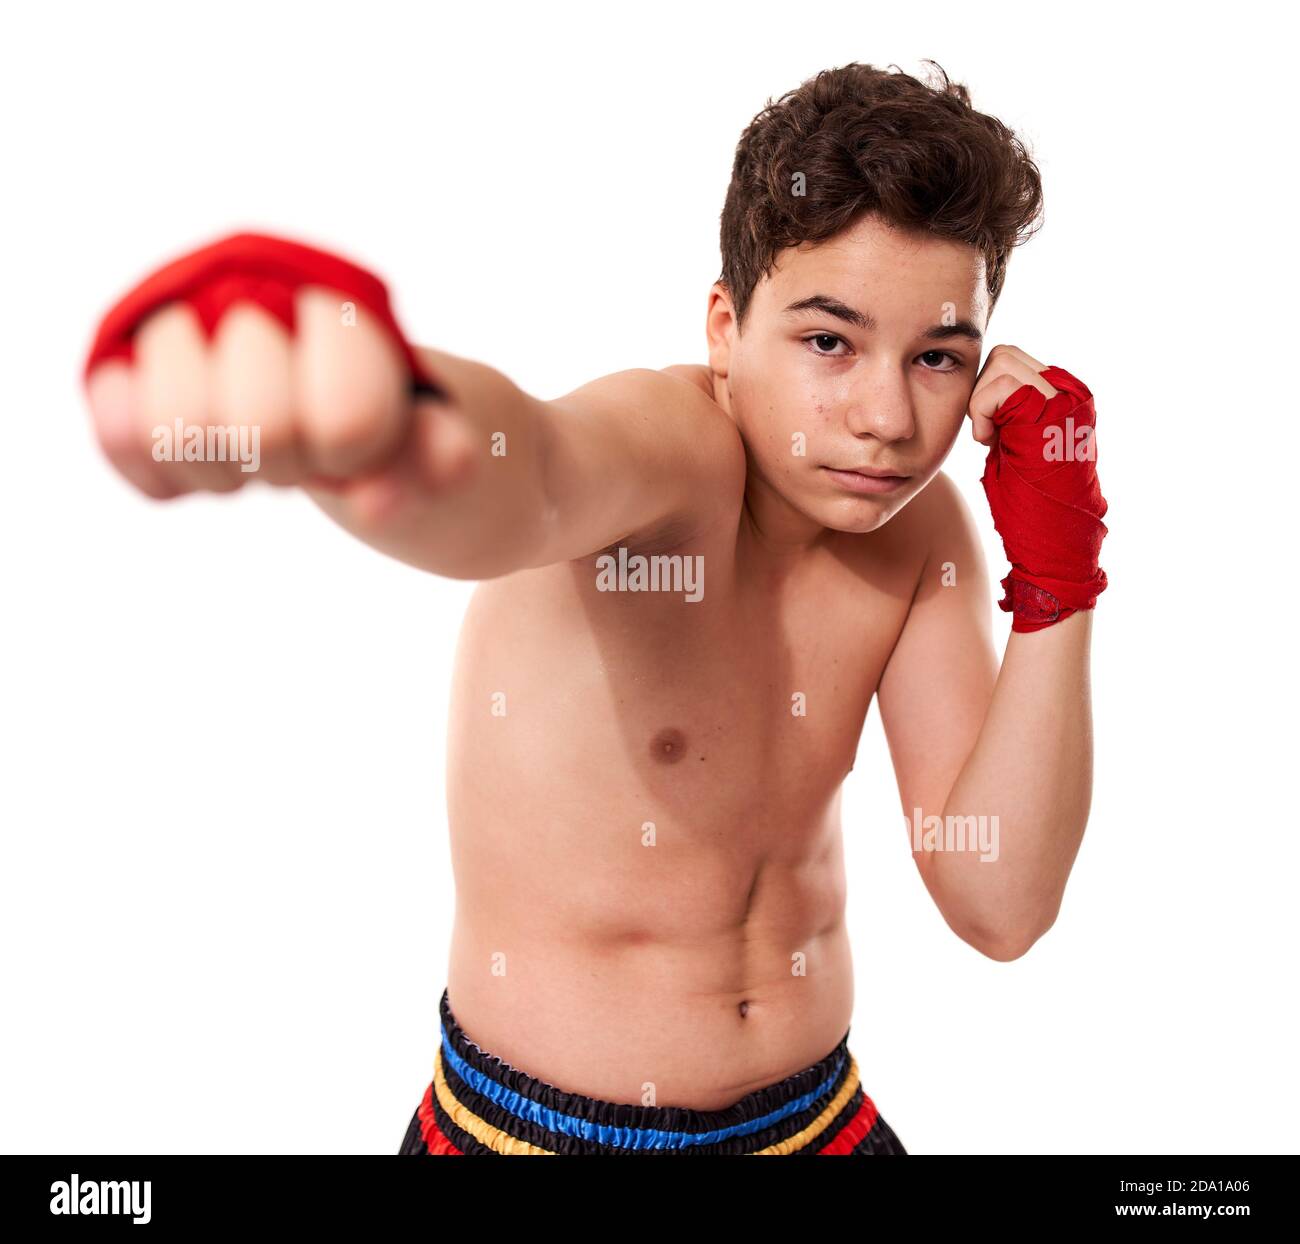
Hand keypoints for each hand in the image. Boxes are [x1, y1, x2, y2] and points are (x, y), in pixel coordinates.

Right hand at [82, 233, 472, 508]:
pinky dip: (157, 472)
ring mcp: (182, 321)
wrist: (360, 414)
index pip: (344, 411)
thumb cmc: (406, 429)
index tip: (358, 441)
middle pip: (260, 426)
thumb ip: (430, 462)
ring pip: (171, 426)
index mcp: (343, 306)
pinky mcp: (128, 362)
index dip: (350, 450)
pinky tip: (194, 474)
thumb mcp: (439, 446)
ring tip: (251, 463)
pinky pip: (117, 431)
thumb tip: (378, 501)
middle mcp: (253, 289)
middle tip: (303, 452)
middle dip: (289, 462)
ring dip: (218, 470)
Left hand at [970, 347, 1108, 631]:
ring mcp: (1066, 401)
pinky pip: (999, 385)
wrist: (1054, 542)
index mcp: (1068, 398)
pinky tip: (987, 442)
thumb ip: (1012, 412)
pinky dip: (981, 411)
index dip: (989, 392)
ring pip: (1002, 362)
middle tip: (986, 434)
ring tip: (990, 440)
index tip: (989, 432)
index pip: (1014, 362)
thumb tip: (986, 385)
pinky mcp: (1052, 415)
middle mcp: (1073, 393)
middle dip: (982, 391)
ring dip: (981, 402)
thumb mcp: (1019, 447)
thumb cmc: (1029, 505)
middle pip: (1006, 355)